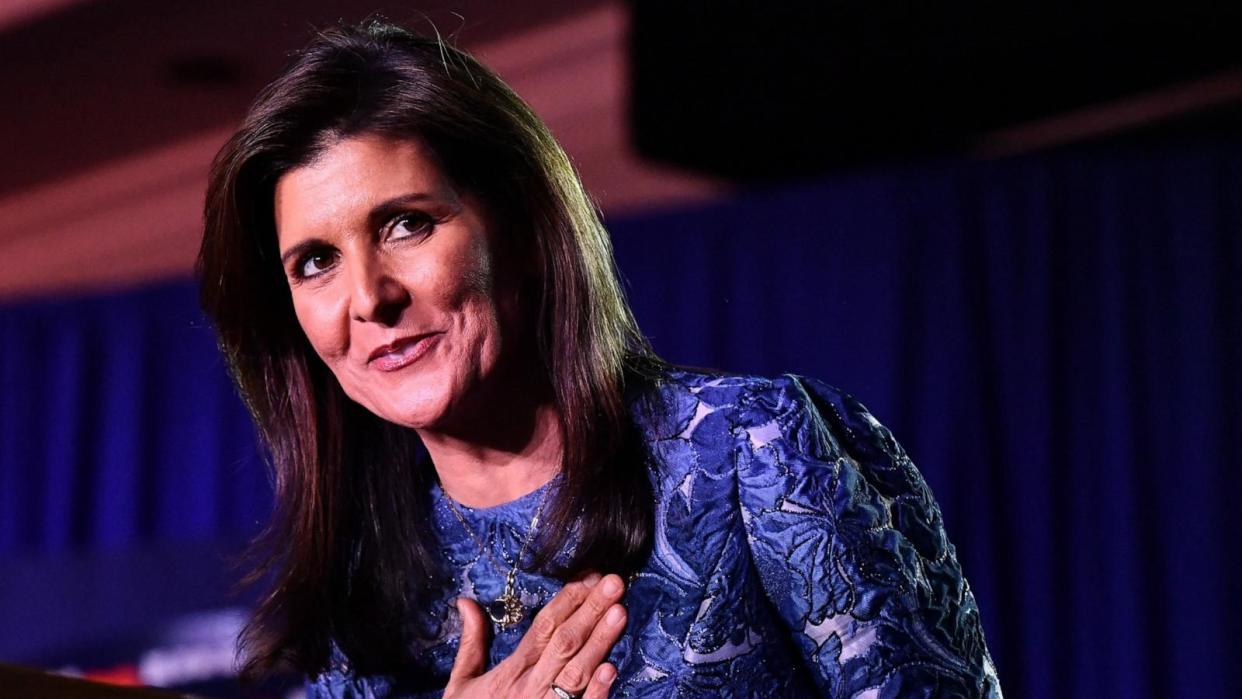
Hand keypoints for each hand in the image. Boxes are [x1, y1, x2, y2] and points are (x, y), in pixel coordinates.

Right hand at [444, 573, 626, 698]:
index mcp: (512, 672)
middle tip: (615, 582)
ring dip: (600, 641)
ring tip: (619, 612)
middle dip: (591, 610)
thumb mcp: (463, 683)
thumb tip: (465, 602)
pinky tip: (611, 670)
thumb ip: (472, 643)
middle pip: (565, 642)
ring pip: (577, 671)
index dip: (568, 600)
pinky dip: (596, 692)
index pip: (543, 628)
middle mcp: (531, 687)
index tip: (590, 576)